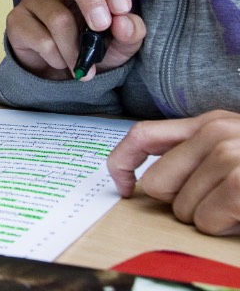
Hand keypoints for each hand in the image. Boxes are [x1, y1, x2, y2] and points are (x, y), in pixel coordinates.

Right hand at [5, 0, 144, 79]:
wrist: (58, 73)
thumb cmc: (92, 47)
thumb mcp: (121, 43)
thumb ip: (131, 32)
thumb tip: (125, 23)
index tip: (122, 9)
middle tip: (101, 27)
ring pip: (58, 17)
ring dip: (75, 49)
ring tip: (82, 66)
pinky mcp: (16, 18)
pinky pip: (42, 39)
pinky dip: (58, 58)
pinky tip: (59, 61)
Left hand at [108, 110, 239, 235]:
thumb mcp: (234, 148)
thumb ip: (194, 152)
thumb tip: (148, 178)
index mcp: (209, 122)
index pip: (142, 135)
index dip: (122, 163)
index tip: (123, 188)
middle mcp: (216, 132)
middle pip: (155, 182)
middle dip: (178, 202)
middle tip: (213, 201)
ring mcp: (230, 155)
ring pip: (180, 208)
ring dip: (206, 217)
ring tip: (234, 206)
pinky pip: (205, 222)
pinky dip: (222, 228)